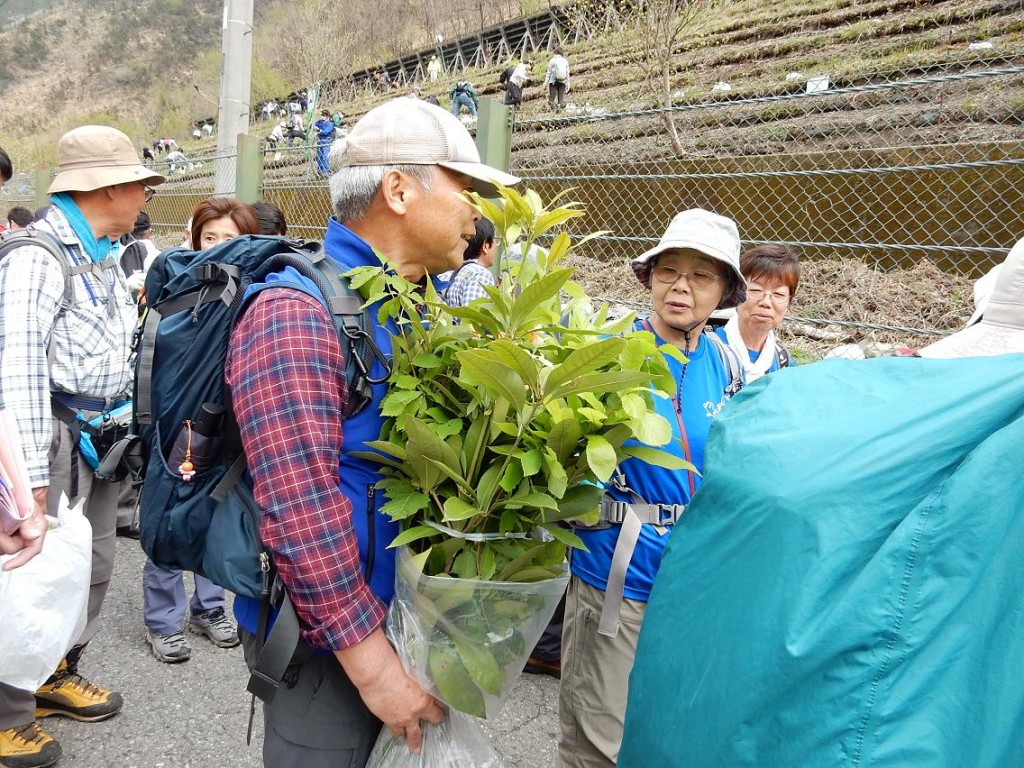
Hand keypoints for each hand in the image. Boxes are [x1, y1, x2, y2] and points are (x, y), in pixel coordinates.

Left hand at [0, 487, 47, 569]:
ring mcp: (16, 535)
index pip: (33, 550)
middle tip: (0, 527)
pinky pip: (3, 541)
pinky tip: (1, 524)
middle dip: (3, 540)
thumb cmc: (24, 497)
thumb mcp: (28, 507)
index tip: (6, 567)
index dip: (21, 560)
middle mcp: (27, 535)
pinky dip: (1, 535)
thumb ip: (30, 522)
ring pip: (5, 546)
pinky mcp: (7, 535)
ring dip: (1, 536)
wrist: (16, 490)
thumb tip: (33, 535)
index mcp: (37, 530)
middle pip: (13, 548)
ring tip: (1, 522)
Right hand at [336, 628, 444, 753]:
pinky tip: (398, 734)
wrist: (377, 674)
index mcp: (427, 695)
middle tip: (436, 721)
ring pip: (413, 734)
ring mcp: (404, 718)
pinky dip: (398, 732)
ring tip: (416, 745)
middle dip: (435, 720)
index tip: (441, 705)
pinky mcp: (390, 721)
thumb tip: (422, 682)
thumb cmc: (394, 666)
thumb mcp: (415, 671)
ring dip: (415, 738)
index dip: (441, 704)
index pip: (440, 703)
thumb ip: (421, 680)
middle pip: (433, 719)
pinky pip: (397, 731)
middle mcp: (418, 709)